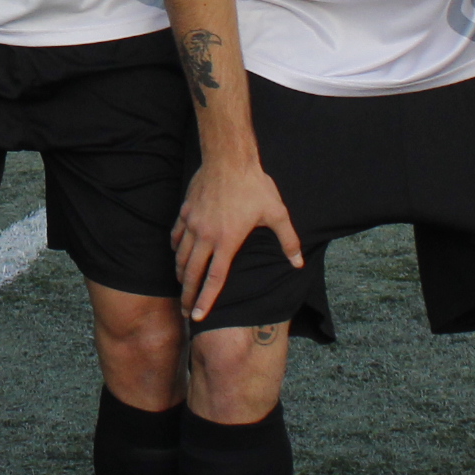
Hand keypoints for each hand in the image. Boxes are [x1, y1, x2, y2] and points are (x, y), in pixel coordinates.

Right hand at [173, 153, 302, 319]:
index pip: (214, 279)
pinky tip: (177, 254)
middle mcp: (206, 236)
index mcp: (227, 241)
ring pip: (181, 256)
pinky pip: (176, 236)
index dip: (205, 300)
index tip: (198, 316)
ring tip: (182, 286)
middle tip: (186, 312)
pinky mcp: (185, 211)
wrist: (228, 158)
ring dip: (181, 275)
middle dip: (187, 296)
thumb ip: (288, 241)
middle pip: (192, 274)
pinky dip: (175, 249)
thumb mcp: (276, 214)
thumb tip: (298, 263)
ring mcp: (193, 223)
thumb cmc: (254, 186)